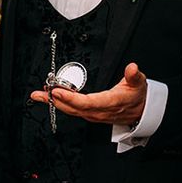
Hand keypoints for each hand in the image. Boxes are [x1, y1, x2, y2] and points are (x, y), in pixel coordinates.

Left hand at [31, 63, 147, 125]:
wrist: (141, 112)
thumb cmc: (138, 96)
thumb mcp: (139, 83)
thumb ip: (134, 76)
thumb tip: (132, 67)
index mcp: (110, 103)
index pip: (87, 102)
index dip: (70, 98)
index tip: (56, 91)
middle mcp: (99, 111)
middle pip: (73, 108)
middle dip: (55, 101)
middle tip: (40, 93)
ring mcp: (94, 115)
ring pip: (71, 111)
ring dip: (54, 103)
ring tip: (40, 95)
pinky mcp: (91, 115)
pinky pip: (73, 111)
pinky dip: (61, 105)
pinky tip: (51, 99)